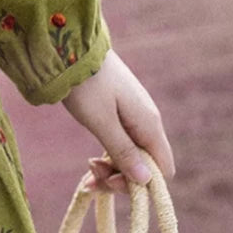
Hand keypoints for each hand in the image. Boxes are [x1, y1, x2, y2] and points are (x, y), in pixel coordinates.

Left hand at [61, 49, 174, 193]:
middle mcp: (148, 123)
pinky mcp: (122, 117)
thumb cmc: (86, 84)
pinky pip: (121, 147)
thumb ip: (123, 152)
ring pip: (131, 159)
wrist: (70, 48)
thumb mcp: (102, 122)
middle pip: (145, 167)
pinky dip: (107, 159)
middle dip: (120, 178)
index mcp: (149, 124)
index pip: (162, 170)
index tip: (113, 181)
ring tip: (87, 171)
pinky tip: (90, 164)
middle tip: (91, 177)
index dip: (141, 184)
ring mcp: (135, 120)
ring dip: (111, 171)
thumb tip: (146, 181)